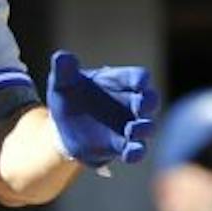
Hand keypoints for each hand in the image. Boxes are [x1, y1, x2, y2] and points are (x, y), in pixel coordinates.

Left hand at [46, 49, 157, 167]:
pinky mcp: (121, 146)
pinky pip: (135, 150)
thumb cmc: (69, 96)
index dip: (139, 79)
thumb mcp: (62, 82)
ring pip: (146, 127)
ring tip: (134, 130)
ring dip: (144, 128)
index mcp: (120, 81)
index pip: (137, 77)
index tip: (140, 82)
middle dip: (148, 102)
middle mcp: (131, 103)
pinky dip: (136, 152)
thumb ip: (64, 69)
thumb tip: (62, 57)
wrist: (63, 125)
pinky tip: (132, 153)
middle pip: (149, 100)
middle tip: (142, 105)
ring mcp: (129, 125)